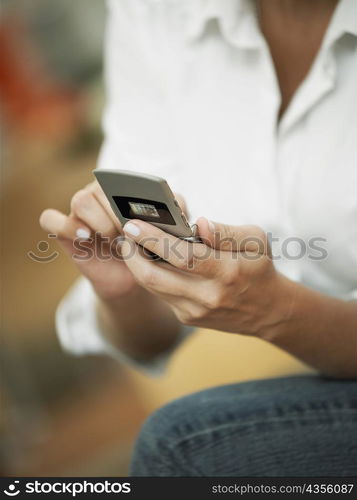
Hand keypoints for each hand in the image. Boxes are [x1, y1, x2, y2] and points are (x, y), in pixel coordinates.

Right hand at [39, 181, 187, 301]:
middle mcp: (99, 194)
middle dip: (118, 214)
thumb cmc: (151, 249)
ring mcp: (80, 211)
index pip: (122, 178)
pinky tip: (86, 237)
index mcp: (123, 188)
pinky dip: (66, 225)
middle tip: (130, 235)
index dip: (132, 197)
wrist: (134, 277)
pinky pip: (50, 219)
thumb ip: (177, 212)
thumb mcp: (169, 231)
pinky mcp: (64, 230)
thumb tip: (177, 203)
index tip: (143, 218)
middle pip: (100, 189)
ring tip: (114, 239)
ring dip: (100, 221)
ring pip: (80, 199)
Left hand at [121, 217, 294, 336]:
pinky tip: (151, 259)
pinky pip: (160, 293)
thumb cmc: (259, 269)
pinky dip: (151, 275)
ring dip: (136, 264)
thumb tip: (198, 224)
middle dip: (132, 254)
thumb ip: (226, 231)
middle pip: (154, 277)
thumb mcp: (256, 241)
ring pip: (151, 286)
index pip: (182, 255)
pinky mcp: (187, 318)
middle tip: (125, 233)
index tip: (133, 225)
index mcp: (226, 272)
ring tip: (133, 243)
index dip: (153, 239)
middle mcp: (207, 296)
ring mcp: (194, 311)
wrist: (267, 311)